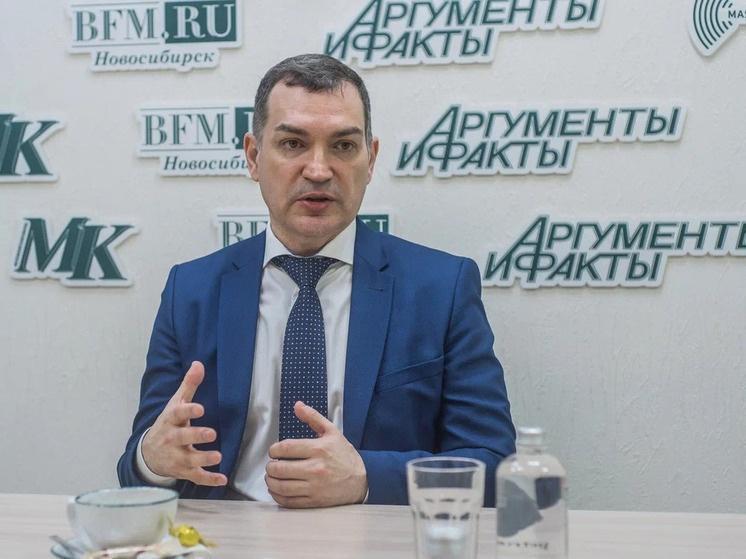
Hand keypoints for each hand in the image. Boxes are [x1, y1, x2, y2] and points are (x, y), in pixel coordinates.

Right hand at [141, 361, 226, 485]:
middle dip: (196, 436)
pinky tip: (222, 479)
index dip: (189, 411)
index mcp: (171, 420)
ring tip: (218, 456)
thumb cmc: (169, 424)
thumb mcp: (176, 403)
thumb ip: (189, 385)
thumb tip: (199, 363)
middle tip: (211, 433)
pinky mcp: (183, 471)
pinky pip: (196, 477)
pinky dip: (208, 480)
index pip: (178, 414)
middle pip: (183, 438)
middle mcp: (172, 439)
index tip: (200, 408)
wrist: (148, 454)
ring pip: (189, 460)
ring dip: (203, 459)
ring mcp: (176, 457)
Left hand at [265, 401, 367, 507]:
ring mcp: (315, 487)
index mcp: (319, 449)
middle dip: (270, 466)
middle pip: (280, 469)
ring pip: (282, 486)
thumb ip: (313, 417)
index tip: (273, 451)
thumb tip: (297, 406)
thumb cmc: (345, 456)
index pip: (286, 448)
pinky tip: (277, 490)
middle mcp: (316, 469)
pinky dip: (278, 496)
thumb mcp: (332, 432)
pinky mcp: (314, 501)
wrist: (361, 480)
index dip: (273, 449)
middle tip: (271, 464)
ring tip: (271, 476)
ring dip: (271, 481)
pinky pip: (289, 501)